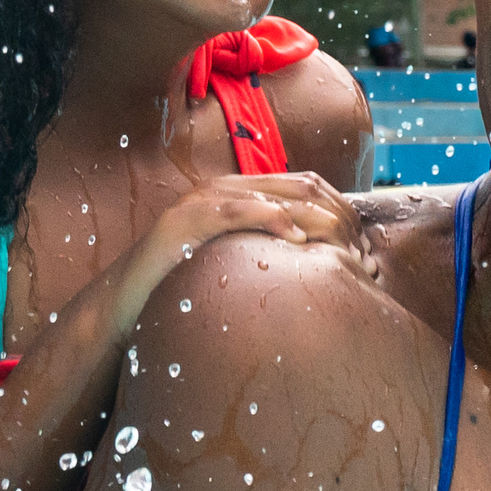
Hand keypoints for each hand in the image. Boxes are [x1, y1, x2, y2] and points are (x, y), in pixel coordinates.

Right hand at [114, 172, 368, 319]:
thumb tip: (319, 271)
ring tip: (343, 250)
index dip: (344, 213)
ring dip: (318, 220)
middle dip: (340, 218)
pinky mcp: (186, 219)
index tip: (365, 250)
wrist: (124, 304)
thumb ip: (268, 257)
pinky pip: (237, 210)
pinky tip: (297, 239)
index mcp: (240, 194)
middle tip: (363, 254)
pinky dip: (272, 219)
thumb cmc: (182, 290)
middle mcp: (225, 188)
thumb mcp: (235, 267)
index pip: (308, 187)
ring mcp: (203, 200)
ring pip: (277, 194)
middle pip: (302, 187)